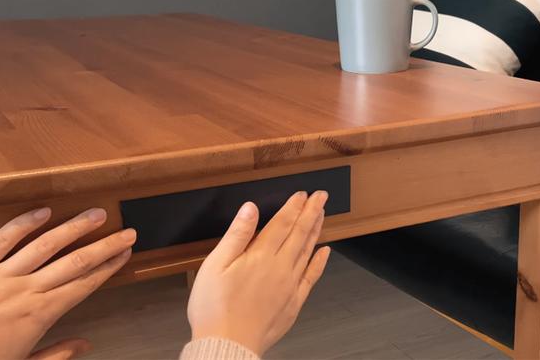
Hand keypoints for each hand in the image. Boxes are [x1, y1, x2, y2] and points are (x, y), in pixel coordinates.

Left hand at [0, 207, 135, 359]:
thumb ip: (56, 354)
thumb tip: (86, 344)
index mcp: (39, 315)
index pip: (84, 283)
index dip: (109, 267)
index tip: (125, 253)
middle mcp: (26, 290)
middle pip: (75, 261)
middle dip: (105, 245)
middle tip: (127, 231)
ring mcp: (0, 275)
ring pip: (46, 245)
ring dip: (74, 228)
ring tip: (96, 214)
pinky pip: (2, 239)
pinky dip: (24, 223)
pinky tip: (44, 211)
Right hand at [187, 191, 330, 355]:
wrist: (227, 346)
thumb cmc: (215, 308)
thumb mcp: (215, 265)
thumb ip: (237, 234)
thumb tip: (250, 208)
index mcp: (261, 256)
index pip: (282, 223)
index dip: (294, 206)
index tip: (303, 194)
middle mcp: (280, 267)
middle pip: (300, 233)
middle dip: (311, 212)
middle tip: (321, 196)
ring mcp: (289, 285)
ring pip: (308, 251)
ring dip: (316, 230)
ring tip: (322, 215)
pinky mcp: (293, 302)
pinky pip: (311, 277)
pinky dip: (319, 263)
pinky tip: (324, 252)